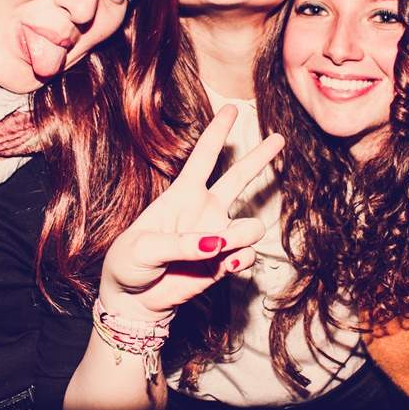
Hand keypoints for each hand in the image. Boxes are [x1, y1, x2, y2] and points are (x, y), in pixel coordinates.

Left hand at [99, 105, 284, 320]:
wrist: (133, 300)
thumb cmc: (129, 264)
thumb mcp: (143, 247)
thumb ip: (180, 243)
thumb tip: (217, 243)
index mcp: (182, 196)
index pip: (203, 157)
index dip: (217, 132)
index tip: (232, 109)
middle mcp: (204, 211)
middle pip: (238, 178)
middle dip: (259, 157)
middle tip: (279, 138)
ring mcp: (217, 237)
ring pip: (251, 226)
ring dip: (241, 235)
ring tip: (219, 248)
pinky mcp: (224, 263)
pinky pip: (247, 256)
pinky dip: (239, 260)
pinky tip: (224, 265)